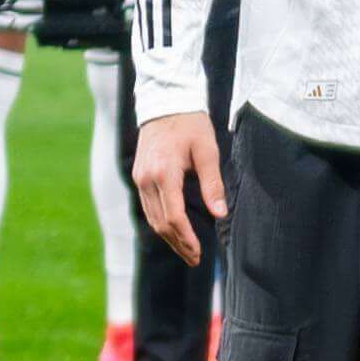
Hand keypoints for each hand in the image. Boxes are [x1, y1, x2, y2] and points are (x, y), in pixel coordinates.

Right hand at [135, 110, 226, 259]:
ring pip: (152, 218)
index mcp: (164, 173)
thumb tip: (220, 214)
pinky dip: (161, 222)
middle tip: (195, 259)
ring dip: (169, 237)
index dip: (187, 239)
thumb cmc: (191, 124)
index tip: (199, 253)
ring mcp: (139, 178)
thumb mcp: (208, 150)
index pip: (174, 217)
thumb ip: (212, 184)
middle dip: (178, 244)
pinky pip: (148, 207)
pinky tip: (174, 230)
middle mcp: (146, 178)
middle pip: (160, 223)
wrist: (166, 101)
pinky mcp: (138, 175)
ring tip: (187, 251)